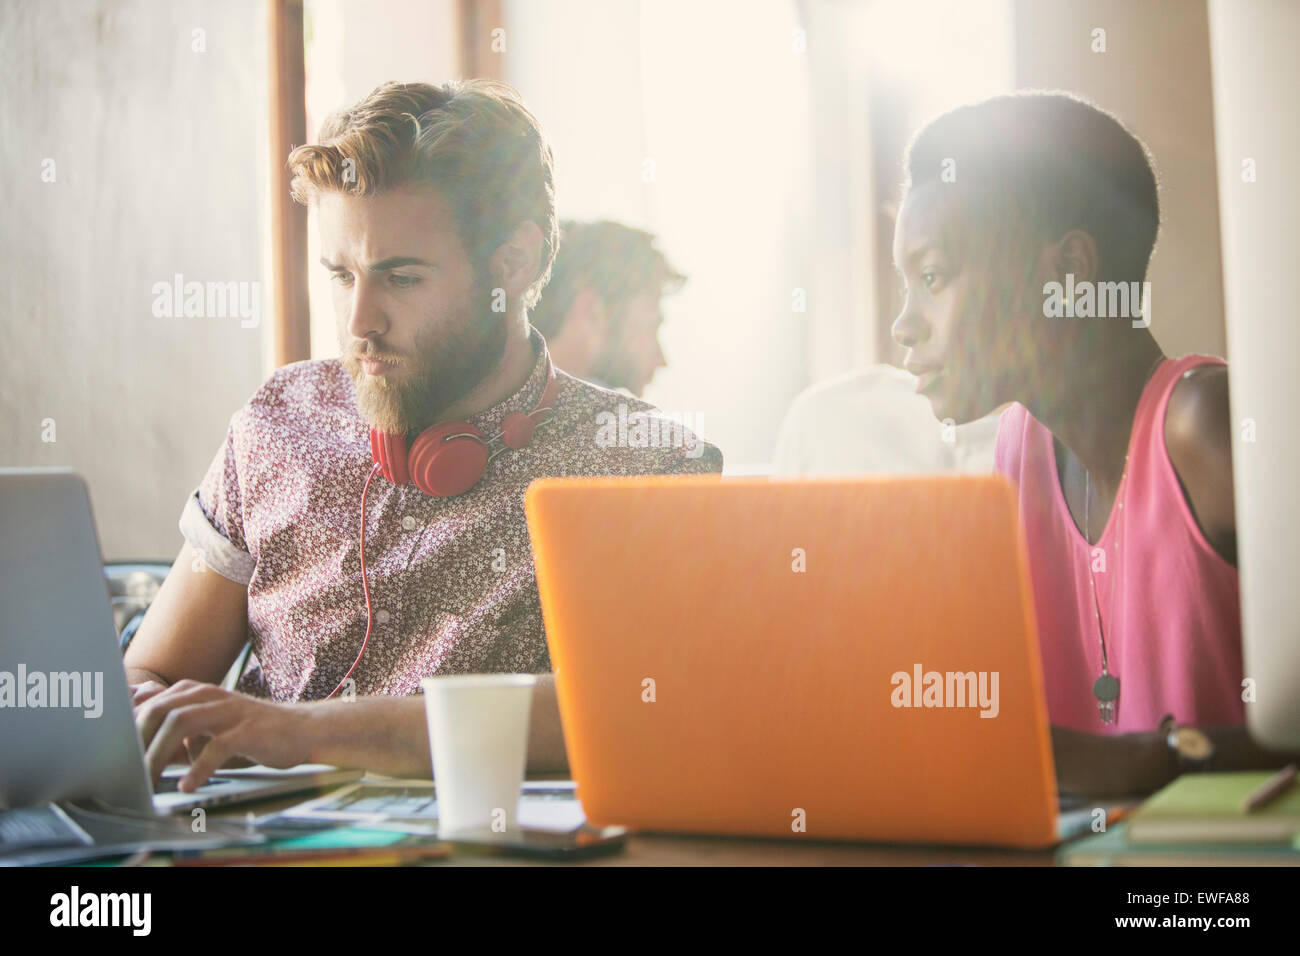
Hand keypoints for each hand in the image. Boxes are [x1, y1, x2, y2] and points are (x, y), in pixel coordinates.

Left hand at [134, 679, 310, 790]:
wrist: (299, 729)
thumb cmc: (248, 731)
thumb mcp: (207, 724)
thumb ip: (175, 727)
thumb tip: (135, 739)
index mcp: (194, 692)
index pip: (148, 701)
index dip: (125, 724)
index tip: (109, 750)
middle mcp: (209, 695)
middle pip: (160, 709)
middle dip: (137, 740)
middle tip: (125, 770)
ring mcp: (229, 711)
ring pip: (182, 723)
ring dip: (160, 753)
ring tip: (149, 779)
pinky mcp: (249, 730)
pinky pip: (217, 747)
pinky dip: (198, 768)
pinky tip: (188, 785)